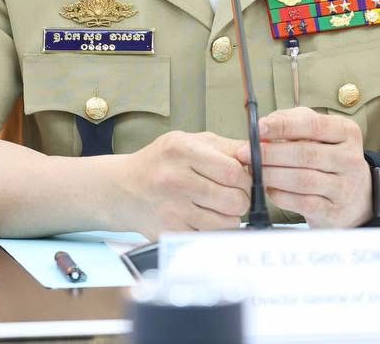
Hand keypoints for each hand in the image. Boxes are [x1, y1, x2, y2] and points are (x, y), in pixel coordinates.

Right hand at [111, 131, 251, 240]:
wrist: (122, 189)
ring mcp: (173, 209)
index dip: (245, 177)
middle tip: (231, 193)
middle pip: (235, 199)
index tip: (241, 178)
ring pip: (228, 222)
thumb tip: (256, 153)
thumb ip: (225, 146)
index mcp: (182, 150)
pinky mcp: (171, 232)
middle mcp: (176, 179)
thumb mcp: (189, 141)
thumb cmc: (161, 163)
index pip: (234, 170)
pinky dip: (214, 230)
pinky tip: (203, 218)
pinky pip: (211, 237)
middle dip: (241, 198)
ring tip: (216, 205)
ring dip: (229, 216)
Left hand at [236, 107, 370, 228]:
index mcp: (347, 133)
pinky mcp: (336, 212)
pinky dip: (281, 196)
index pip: (313, 125)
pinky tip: (269, 190)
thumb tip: (265, 125)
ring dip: (272, 174)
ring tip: (254, 171)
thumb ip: (293, 122)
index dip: (283, 126)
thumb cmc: (328, 158)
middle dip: (270, 153)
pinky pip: (304, 203)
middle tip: (246, 153)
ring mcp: (345, 187)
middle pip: (305, 153)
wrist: (357, 197)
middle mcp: (350, 159)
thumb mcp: (319, 134)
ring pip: (303, 179)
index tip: (258, 128)